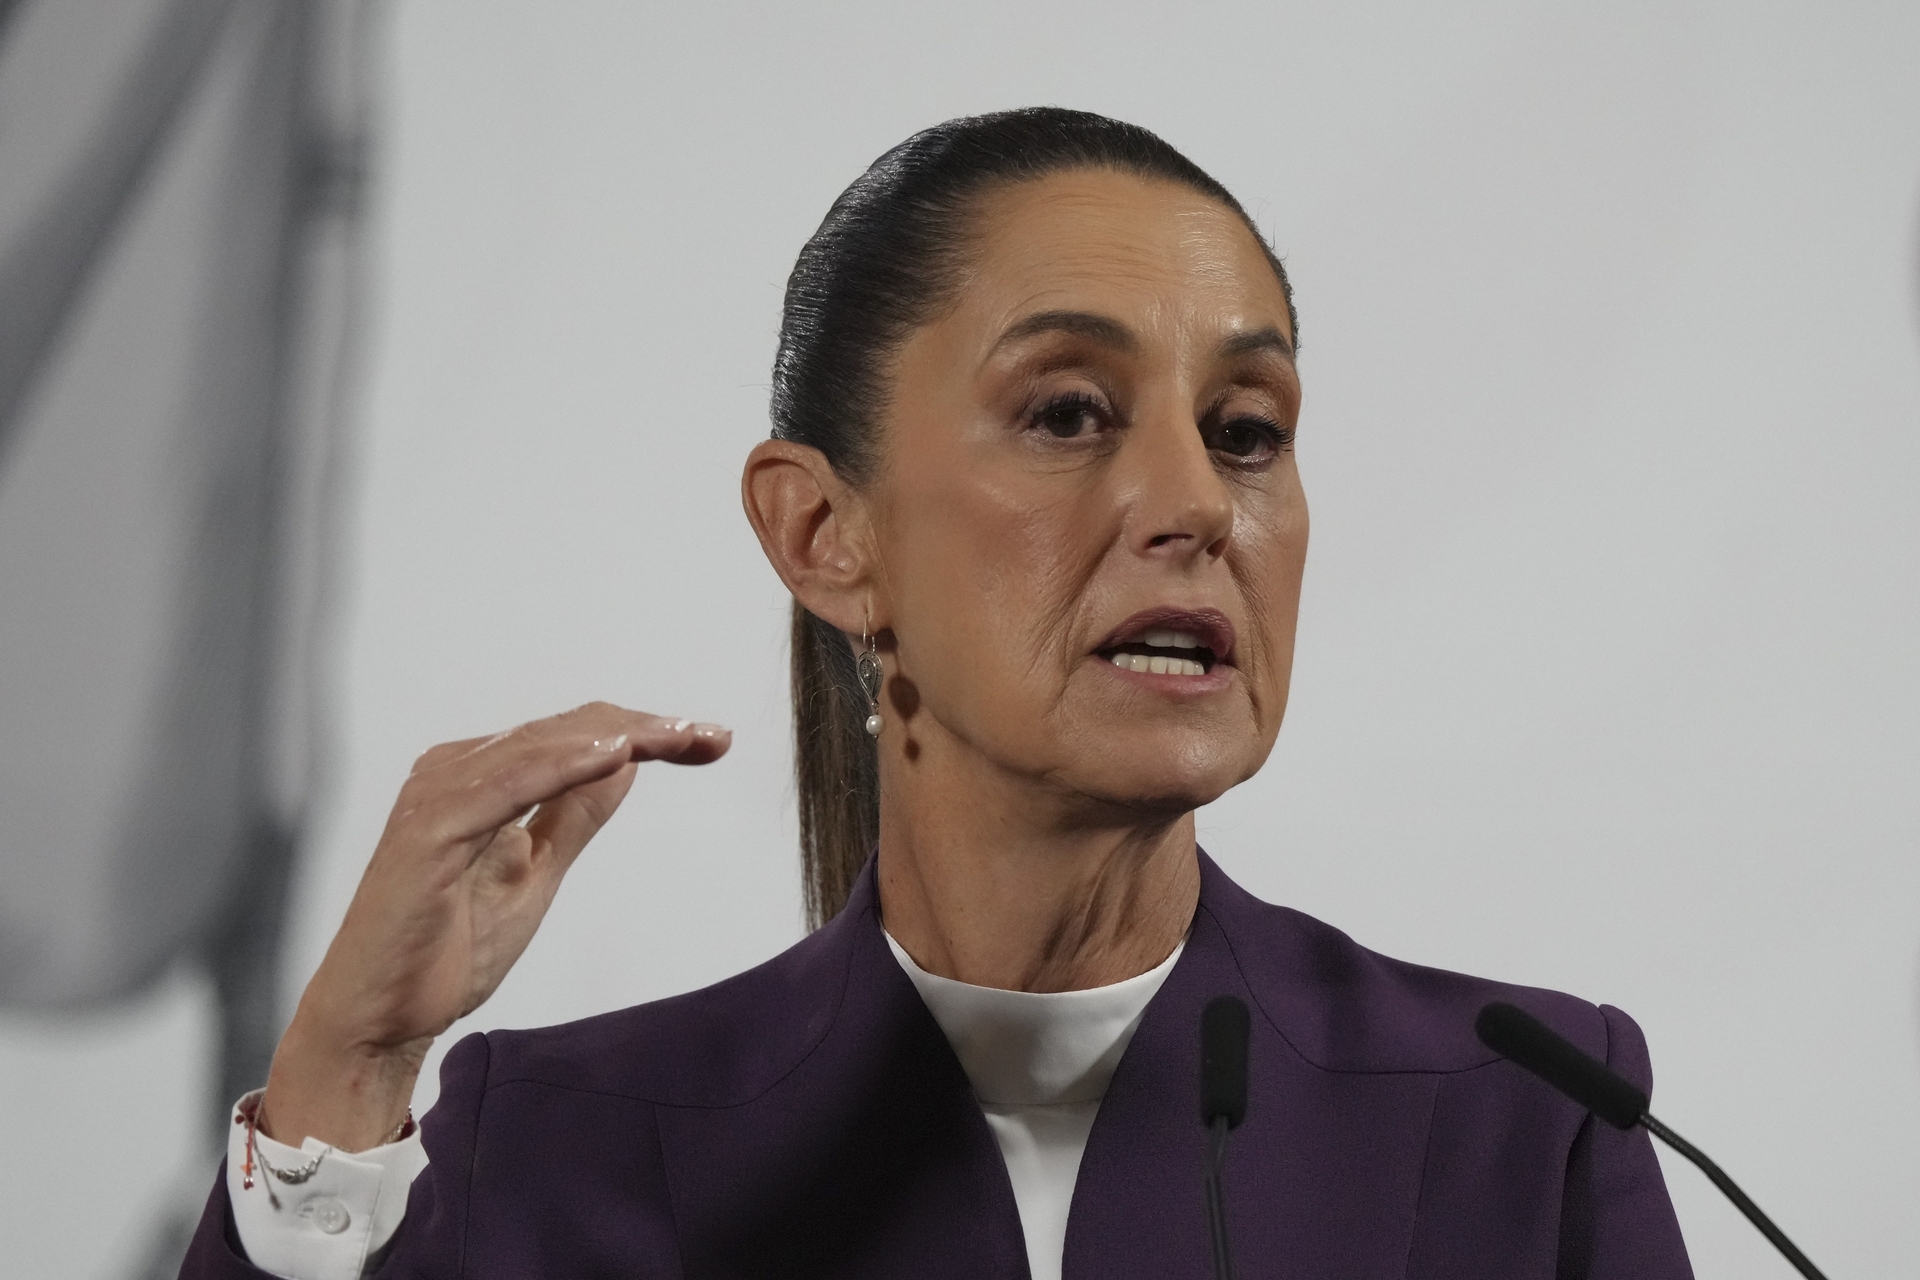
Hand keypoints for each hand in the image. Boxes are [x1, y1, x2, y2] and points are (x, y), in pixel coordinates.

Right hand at [260, 703, 729, 1150]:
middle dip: (646, 728)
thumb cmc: (443, 953)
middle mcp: (453, 772)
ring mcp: (437, 797)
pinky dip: (561, 765)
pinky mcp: (428, 832)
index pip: (572, 736)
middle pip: (565, 730)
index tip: (709, 740)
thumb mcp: (536, 874)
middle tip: (710, 734)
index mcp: (477, 778)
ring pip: (543, 746)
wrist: (378, 1024)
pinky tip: (615, 753)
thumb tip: (624, 762)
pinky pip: (505, 786)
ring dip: (618, 736)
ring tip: (679, 734)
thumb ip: (573, 816)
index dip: (644, 731)